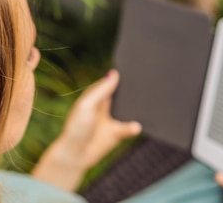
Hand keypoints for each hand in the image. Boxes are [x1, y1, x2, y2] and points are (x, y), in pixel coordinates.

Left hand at [32, 69, 141, 190]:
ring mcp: (112, 120)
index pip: (111, 81)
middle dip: (132, 91)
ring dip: (136, 109)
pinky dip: (134, 127)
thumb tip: (114, 73)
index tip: (135, 68)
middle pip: (122, 94)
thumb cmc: (76, 128)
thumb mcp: (87, 105)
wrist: (75, 154)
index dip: (121, 75)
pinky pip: (130, 128)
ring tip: (148, 103)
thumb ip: (101, 90)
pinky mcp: (117, 133)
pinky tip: (136, 127)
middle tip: (147, 84)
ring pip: (129, 110)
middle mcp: (105, 106)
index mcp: (95, 96)